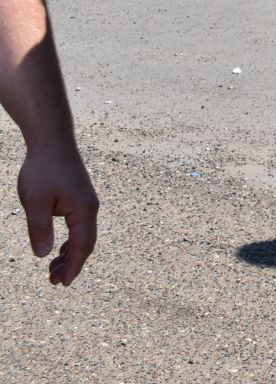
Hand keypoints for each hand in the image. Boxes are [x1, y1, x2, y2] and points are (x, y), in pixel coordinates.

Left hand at [17, 141, 96, 285]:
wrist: (52, 142)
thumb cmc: (43, 169)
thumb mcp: (36, 202)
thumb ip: (40, 229)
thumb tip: (43, 255)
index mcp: (84, 210)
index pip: (82, 245)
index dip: (73, 266)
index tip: (63, 283)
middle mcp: (90, 208)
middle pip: (85, 243)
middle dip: (71, 264)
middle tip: (53, 282)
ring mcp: (86, 203)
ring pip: (82, 236)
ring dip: (69, 254)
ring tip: (53, 270)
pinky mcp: (78, 199)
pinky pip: (78, 227)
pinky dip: (69, 241)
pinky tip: (58, 249)